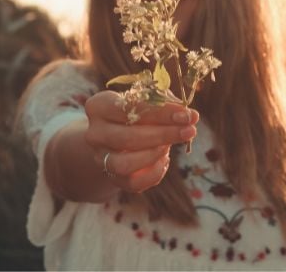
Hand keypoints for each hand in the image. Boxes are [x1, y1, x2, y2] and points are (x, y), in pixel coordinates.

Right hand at [84, 90, 198, 192]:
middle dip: (164, 134)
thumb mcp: (146, 101)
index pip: (129, 108)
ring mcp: (100, 158)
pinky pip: (133, 183)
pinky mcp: (112, 177)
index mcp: (99, 106)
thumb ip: (165, 104)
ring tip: (171, 145)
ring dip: (155, 155)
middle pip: (128, 137)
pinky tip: (165, 160)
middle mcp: (95, 133)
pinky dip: (154, 173)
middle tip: (190, 130)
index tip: (186, 114)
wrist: (115, 137)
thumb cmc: (136, 113)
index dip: (161, 112)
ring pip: (125, 164)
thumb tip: (189, 114)